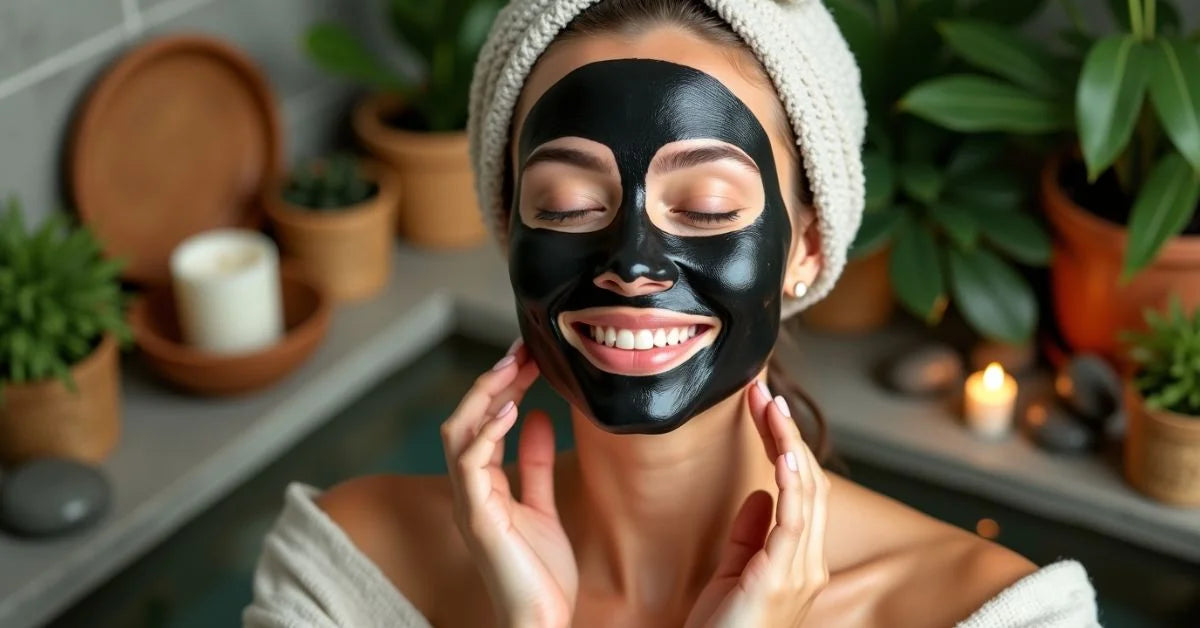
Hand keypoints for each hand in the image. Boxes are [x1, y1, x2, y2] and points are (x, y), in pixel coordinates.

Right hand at [441, 340, 577, 627]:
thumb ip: (536, 464)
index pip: (482, 420)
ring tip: (513, 369)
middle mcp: (470, 488)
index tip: (528, 356)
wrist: (540, 619)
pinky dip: (486, 434)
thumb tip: (538, 416)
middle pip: (464, 418)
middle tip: (521, 350)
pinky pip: (470, 466)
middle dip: (491, 381)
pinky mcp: (479, 518)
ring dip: (485, 397)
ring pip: (458, 434)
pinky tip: (509, 411)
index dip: (502, 386)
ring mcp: (470, 501)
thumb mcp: (543, 505)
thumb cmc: (539, 571)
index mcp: (483, 483)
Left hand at [684, 380, 830, 627]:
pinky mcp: (780, 578)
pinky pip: (794, 519)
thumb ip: (748, 535)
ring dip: (787, 442)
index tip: (765, 408)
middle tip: (764, 392)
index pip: (800, 490)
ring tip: (770, 404)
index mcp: (798, 562)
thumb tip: (757, 494)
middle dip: (787, 433)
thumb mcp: (733, 576)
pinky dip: (791, 480)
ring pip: (805, 492)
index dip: (786, 446)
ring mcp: (799, 572)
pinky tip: (784, 449)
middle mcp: (808, 565)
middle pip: (808, 482)